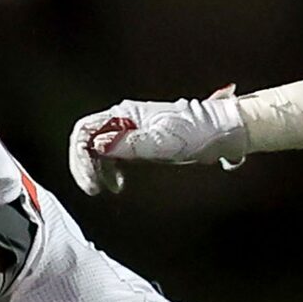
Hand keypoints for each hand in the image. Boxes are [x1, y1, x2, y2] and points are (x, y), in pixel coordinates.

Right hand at [67, 90, 244, 195]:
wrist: (222, 132)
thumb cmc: (198, 132)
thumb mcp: (163, 141)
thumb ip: (129, 143)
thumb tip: (96, 145)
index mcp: (126, 113)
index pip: (85, 131)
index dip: (80, 157)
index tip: (91, 180)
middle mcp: (123, 118)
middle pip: (86, 140)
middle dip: (85, 166)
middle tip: (94, 188)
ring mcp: (129, 130)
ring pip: (96, 150)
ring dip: (95, 171)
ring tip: (108, 188)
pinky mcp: (136, 142)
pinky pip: (110, 156)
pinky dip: (108, 171)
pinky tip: (117, 184)